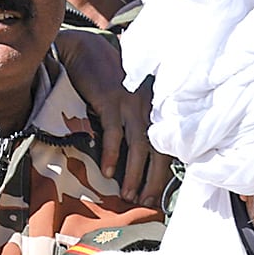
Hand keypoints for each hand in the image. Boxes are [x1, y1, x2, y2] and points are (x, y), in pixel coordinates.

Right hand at [55, 31, 167, 202]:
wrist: (86, 51)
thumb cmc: (106, 80)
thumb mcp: (127, 101)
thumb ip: (134, 123)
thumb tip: (134, 158)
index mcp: (155, 109)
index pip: (166, 146)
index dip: (162, 174)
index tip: (155, 197)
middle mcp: (149, 107)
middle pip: (158, 151)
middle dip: (153, 180)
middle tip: (146, 203)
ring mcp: (131, 104)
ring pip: (139, 147)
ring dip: (134, 174)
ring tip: (128, 195)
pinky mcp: (111, 101)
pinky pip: (114, 133)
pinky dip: (111, 154)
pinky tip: (107, 172)